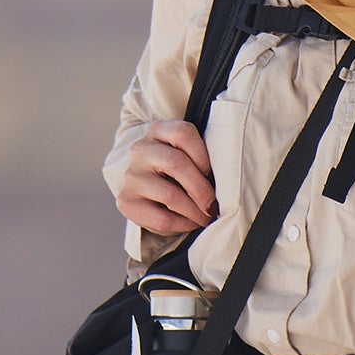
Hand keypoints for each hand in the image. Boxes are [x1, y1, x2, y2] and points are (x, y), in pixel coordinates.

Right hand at [116, 120, 218, 234]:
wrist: (149, 189)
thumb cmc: (178, 170)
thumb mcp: (189, 155)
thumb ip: (202, 159)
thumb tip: (227, 182)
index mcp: (158, 130)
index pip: (182, 133)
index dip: (203, 155)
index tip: (212, 174)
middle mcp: (141, 149)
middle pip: (176, 163)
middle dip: (201, 188)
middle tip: (214, 205)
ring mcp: (131, 175)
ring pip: (170, 194)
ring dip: (195, 211)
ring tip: (206, 217)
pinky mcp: (126, 201)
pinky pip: (161, 218)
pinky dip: (182, 224)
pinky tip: (190, 223)